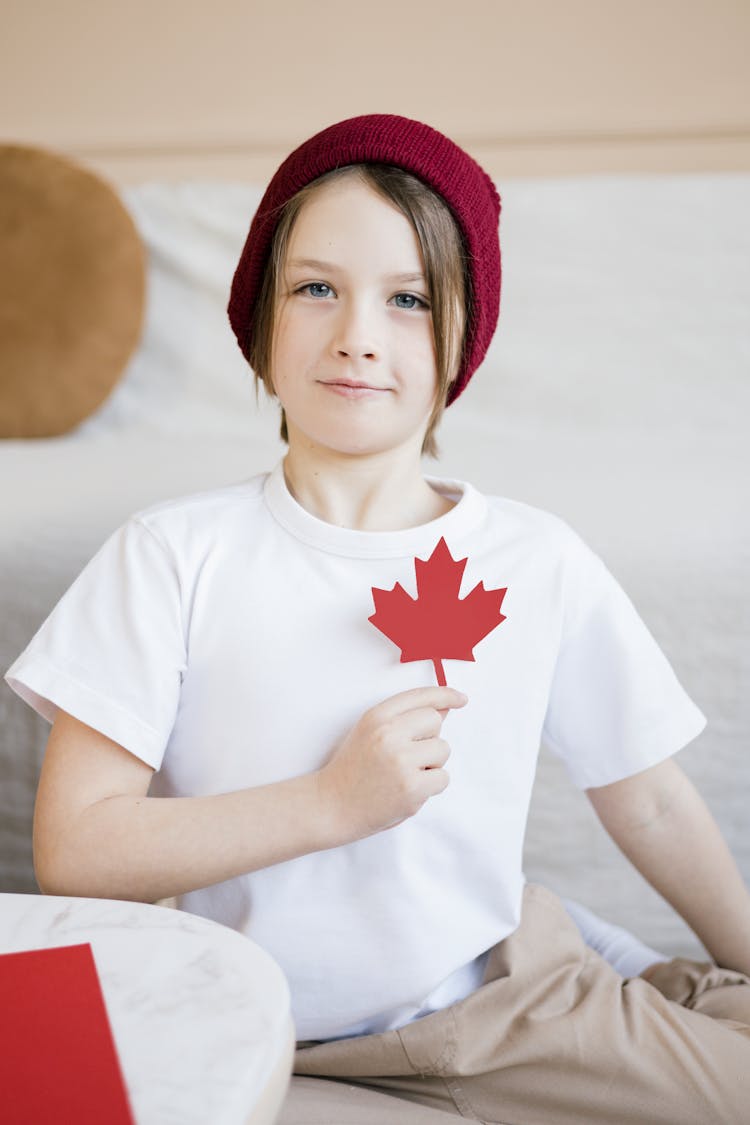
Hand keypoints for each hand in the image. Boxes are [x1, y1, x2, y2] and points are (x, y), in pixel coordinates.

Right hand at [316, 686, 466, 843]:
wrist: (331, 805)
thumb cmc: (353, 769)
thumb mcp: (370, 732)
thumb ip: (404, 719)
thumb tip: (444, 709)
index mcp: (376, 716)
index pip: (419, 696)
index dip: (444, 694)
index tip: (460, 699)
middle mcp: (388, 733)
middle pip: (435, 720)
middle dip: (428, 737)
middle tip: (407, 756)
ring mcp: (401, 760)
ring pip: (443, 749)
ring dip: (431, 764)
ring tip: (404, 774)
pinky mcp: (412, 787)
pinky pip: (443, 777)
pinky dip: (431, 786)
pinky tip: (407, 790)